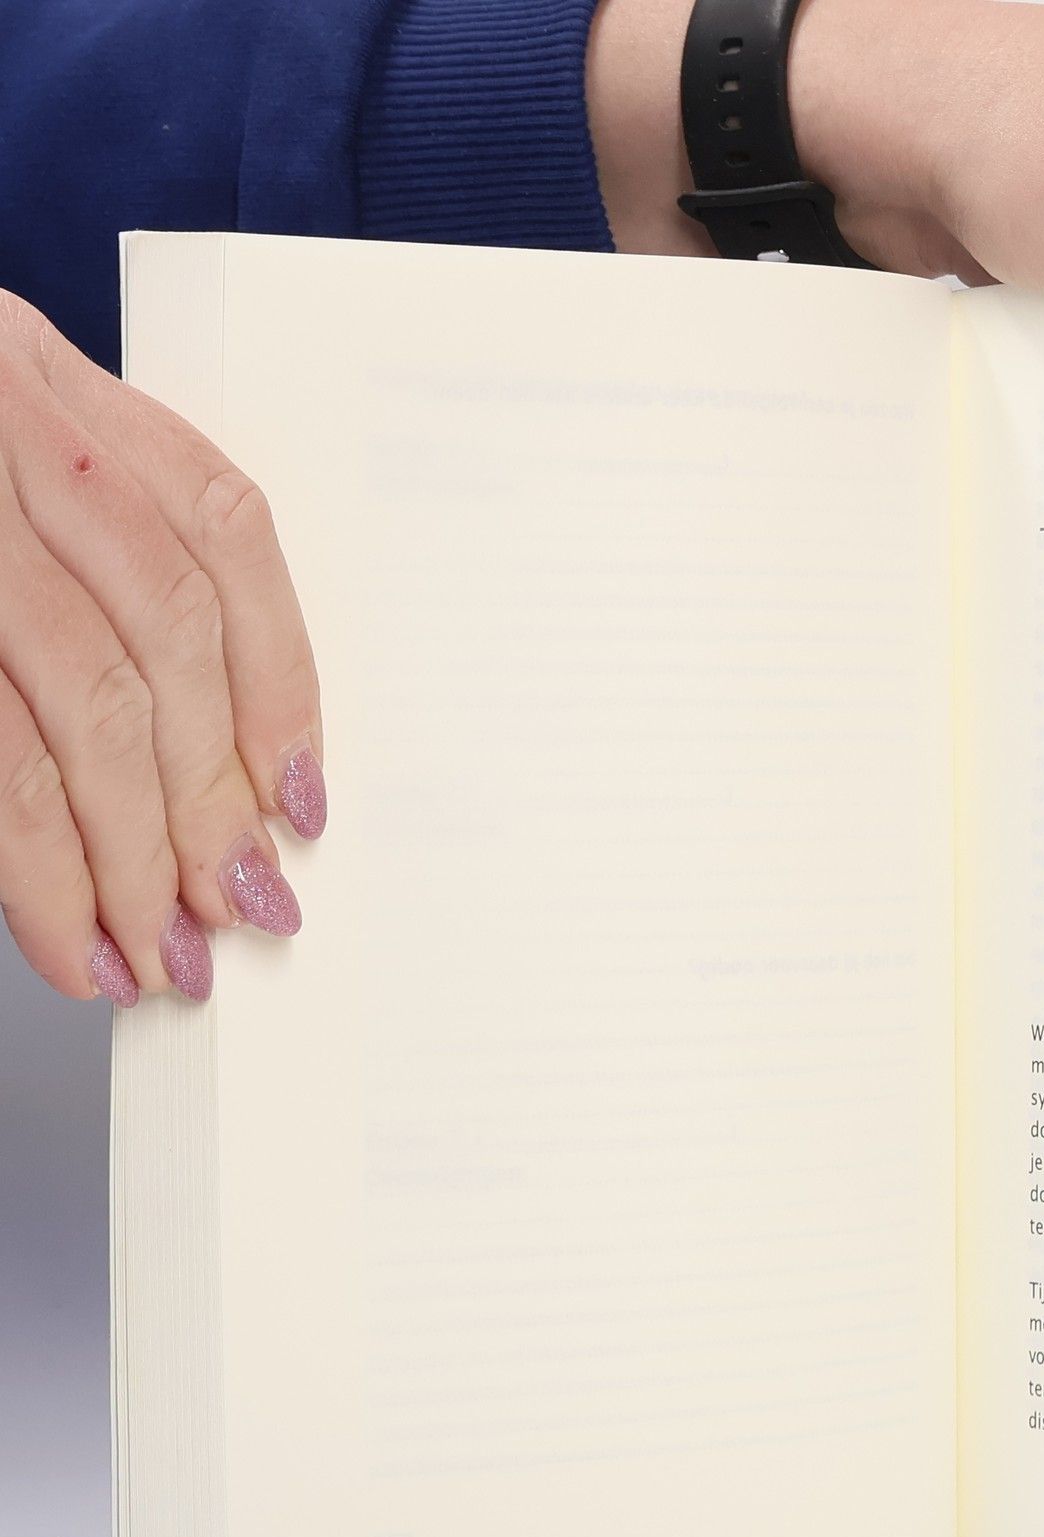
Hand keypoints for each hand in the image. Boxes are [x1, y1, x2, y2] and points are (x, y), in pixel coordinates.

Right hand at [0, 292, 321, 1007]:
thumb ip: (93, 575)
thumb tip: (223, 779)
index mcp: (39, 377)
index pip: (222, 530)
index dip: (279, 679)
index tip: (301, 802)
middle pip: (168, 635)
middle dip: (213, 799)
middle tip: (238, 908)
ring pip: (88, 703)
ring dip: (136, 854)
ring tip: (156, 950)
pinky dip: (39, 868)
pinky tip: (69, 935)